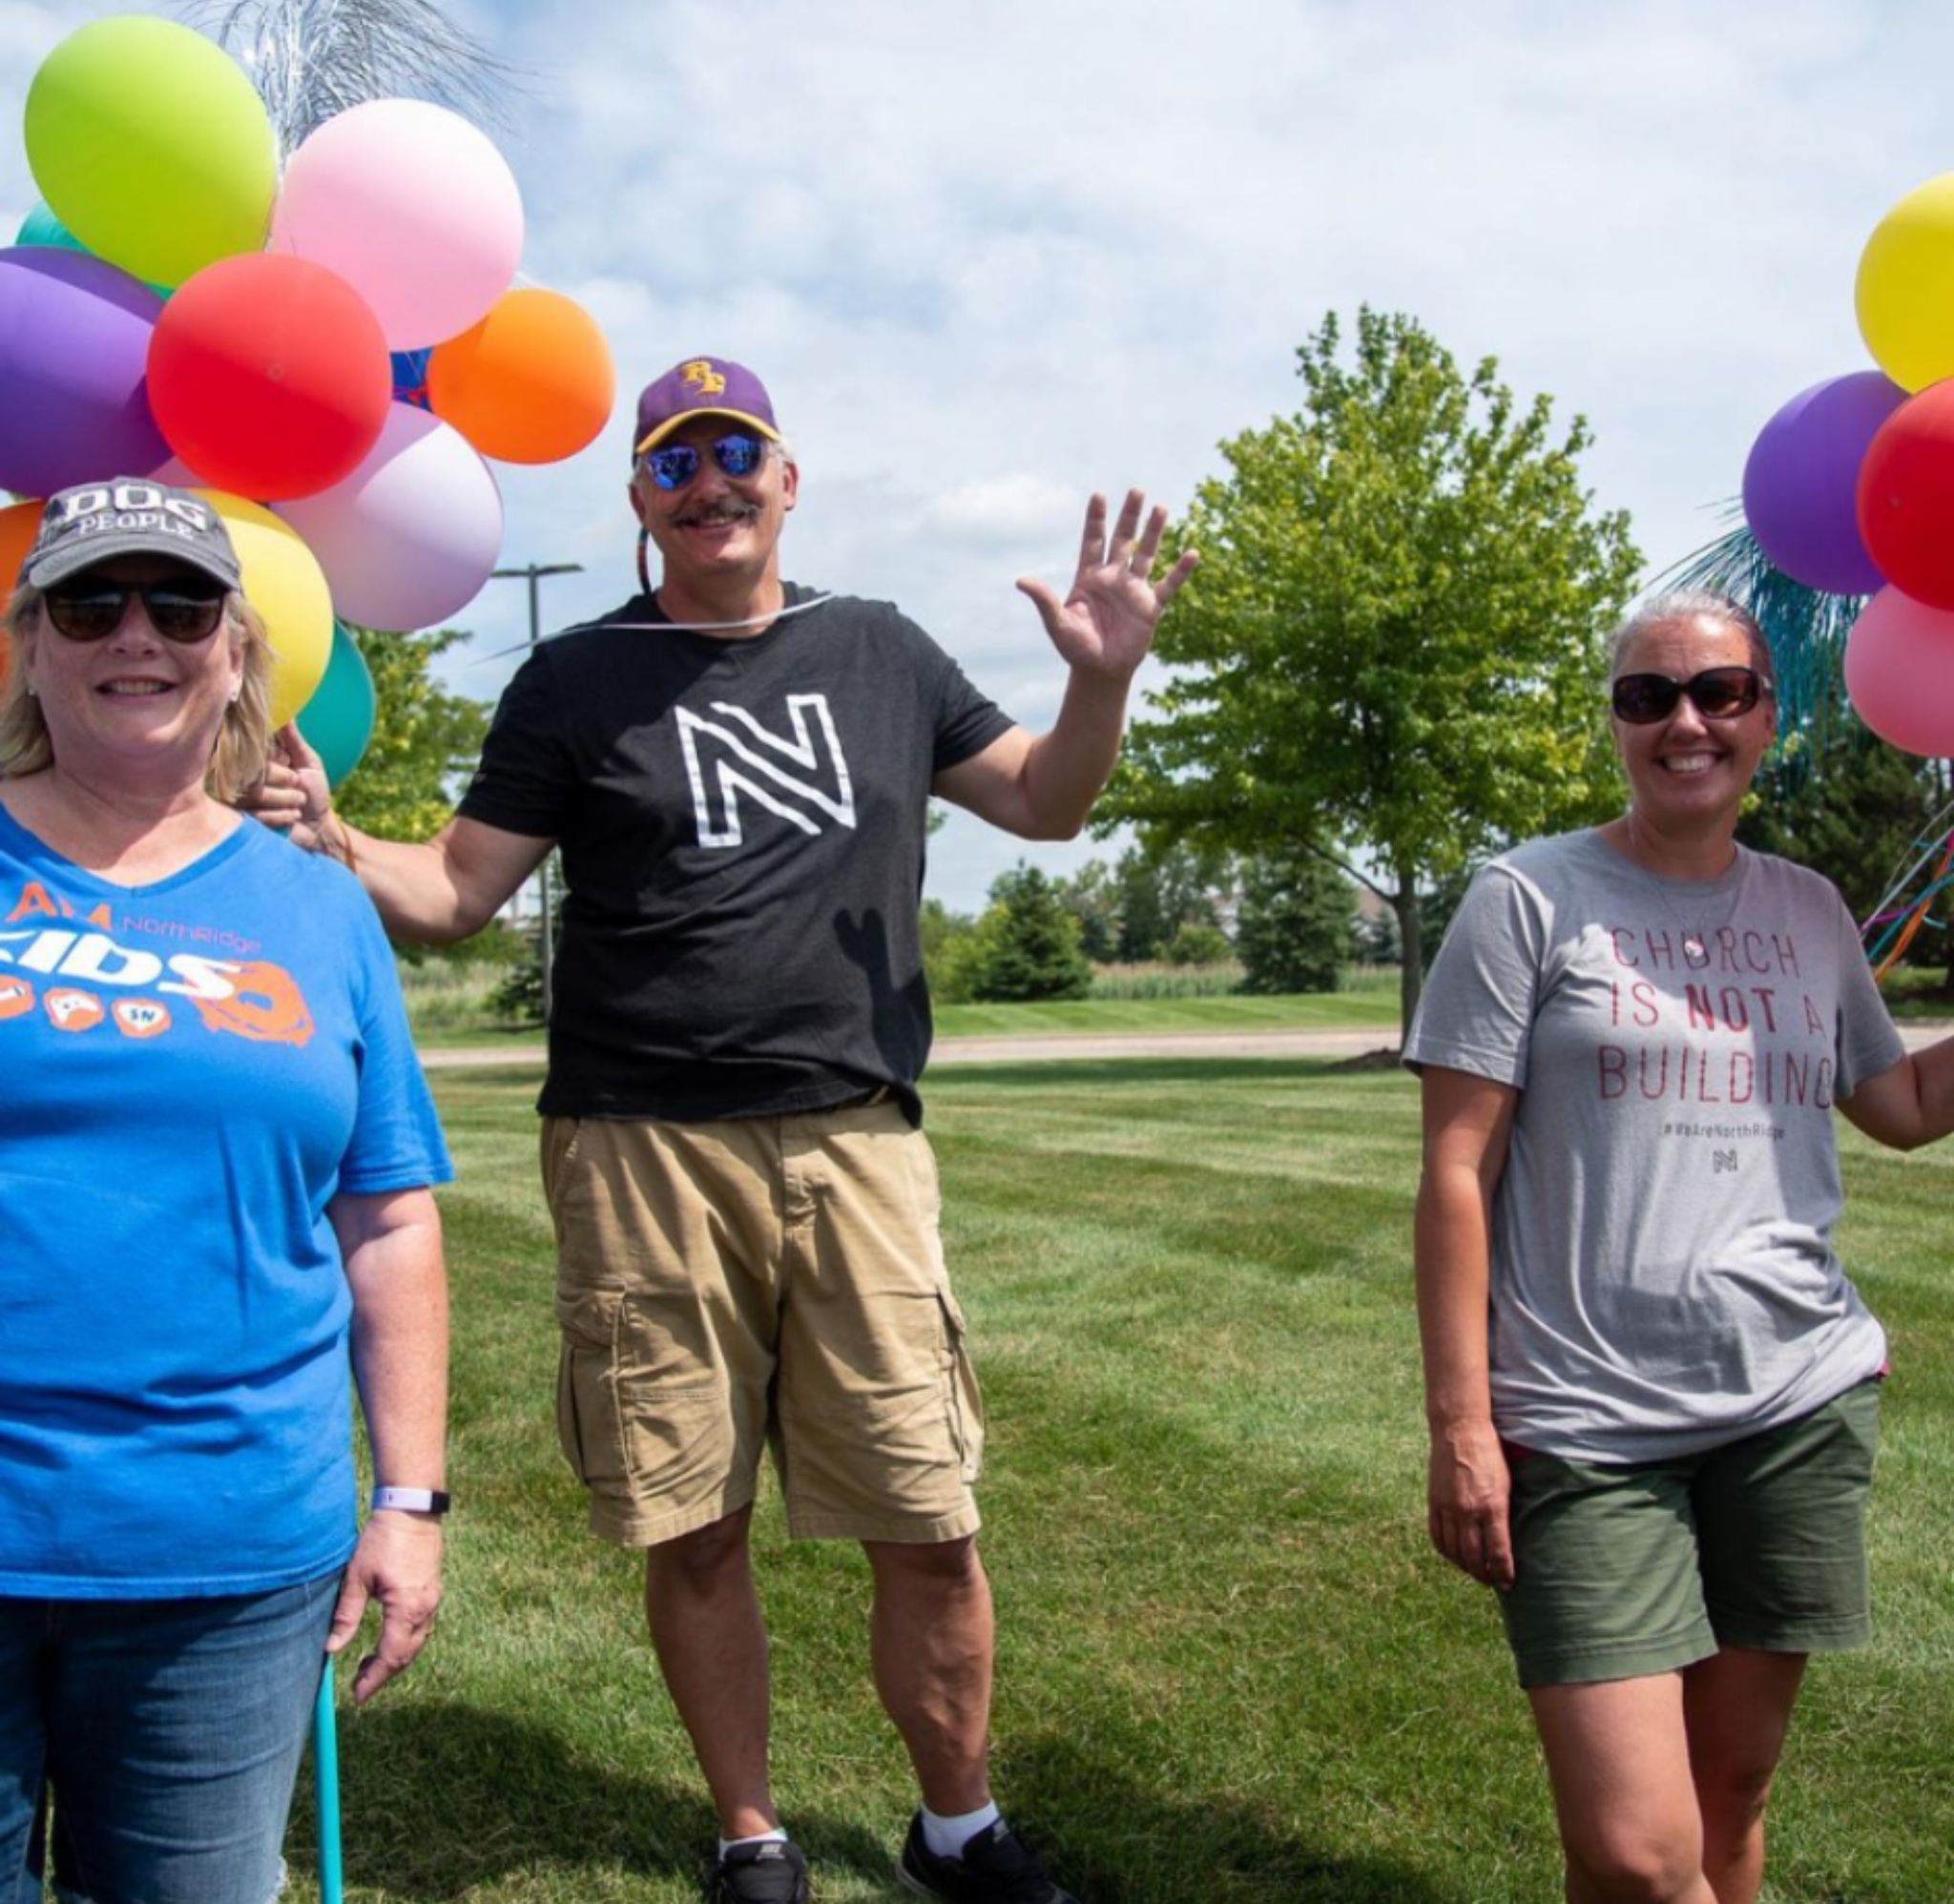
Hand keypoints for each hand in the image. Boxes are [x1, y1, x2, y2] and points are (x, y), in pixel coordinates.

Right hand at [239, 723, 334, 850]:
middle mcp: (243, 776)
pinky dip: (283, 816)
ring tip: (299, 802)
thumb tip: (287, 713)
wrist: (317, 827)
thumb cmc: (313, 791)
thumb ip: (294, 741)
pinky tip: (293, 816)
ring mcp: (240, 798)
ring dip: (287, 799)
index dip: (275, 756)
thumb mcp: (309, 763)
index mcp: (257, 759)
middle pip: (254, 769)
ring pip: (256, 793)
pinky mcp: (242, 821)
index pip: (253, 747)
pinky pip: (258, 814)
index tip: (289, 761)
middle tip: (298, 784)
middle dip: (285, 779)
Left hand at [327, 1510, 442, 1703]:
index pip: (391, 1657)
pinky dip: (404, 1642)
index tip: (357, 1696)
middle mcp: (424, 1608)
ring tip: (368, 1665)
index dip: (373, 1680)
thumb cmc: (383, 1540)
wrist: (412, 1509)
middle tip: (359, 1684)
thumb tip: (331, 1648)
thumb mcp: (357, 1578)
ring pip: (416, 1642)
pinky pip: (421, 1627)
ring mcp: (432, 1599)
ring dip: (394, 1659)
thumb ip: (347, 1615)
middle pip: (407, 1655)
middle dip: (383, 1674)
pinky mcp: (432, 1590)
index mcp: (406, 1608)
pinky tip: (387, 1639)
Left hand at [1017, 489, 1199, 681]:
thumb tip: (1021, 580)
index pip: (1093, 541)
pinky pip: (1168, 585)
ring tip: (1161, 508)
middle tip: (1136, 491)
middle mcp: (1113, 578)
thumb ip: (1044, 599)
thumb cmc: (1076, 647)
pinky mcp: (1150, 607)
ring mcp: (1134, 590)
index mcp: (1089, 577)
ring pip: (1146, 554)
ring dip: (1154, 532)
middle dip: (1129, 516)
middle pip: (1122, 540)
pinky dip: (1181, 571)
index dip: (1096, 519)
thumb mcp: (1057, 623)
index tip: (1098, 495)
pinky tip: (1193, 553)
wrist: (1100, 671)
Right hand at [1427, 1418, 1514, 1590]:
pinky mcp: (1434, 1501)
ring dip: (1464, 1566)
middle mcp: (1468, 1511)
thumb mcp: (1506, 1485)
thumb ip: (1503, 1514)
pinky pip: (1437, 1535)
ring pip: (1453, 1551)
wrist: (1460, 1430)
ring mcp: (1448, 1507)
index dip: (1503, 1573)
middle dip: (1484, 1575)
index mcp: (1492, 1506)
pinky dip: (1445, 1550)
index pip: (1497, 1552)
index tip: (1508, 1583)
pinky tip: (1453, 1554)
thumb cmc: (1489, 1455)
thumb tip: (1505, 1542)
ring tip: (1474, 1570)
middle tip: (1492, 1581)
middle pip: (1473, 1557)